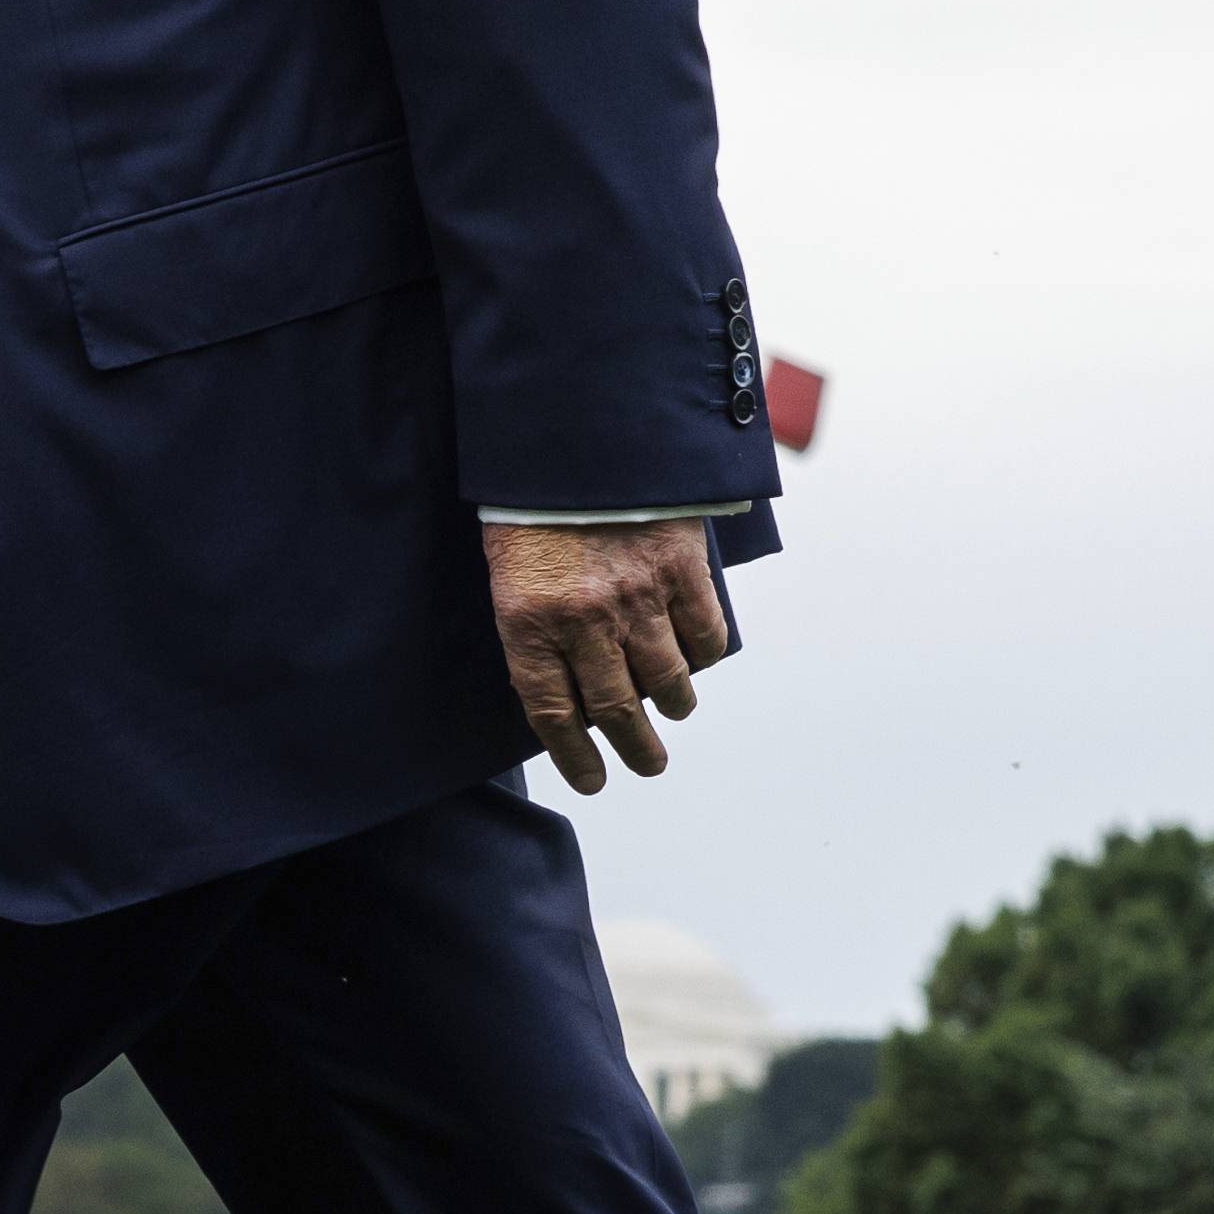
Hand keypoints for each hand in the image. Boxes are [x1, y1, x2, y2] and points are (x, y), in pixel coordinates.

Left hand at [491, 517, 725, 791]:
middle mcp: (584, 620)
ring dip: (674, 704)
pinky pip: (705, 633)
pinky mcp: (679, 567)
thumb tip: (568, 685)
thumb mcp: (508, 570)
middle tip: (649, 764)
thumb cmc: (530, 505)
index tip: (594, 781)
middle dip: (636, 749)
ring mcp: (636, 596)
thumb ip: (534, 628)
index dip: (576, 757)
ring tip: (675, 710)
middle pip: (616, 710)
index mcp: (529, 623)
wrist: (571, 433)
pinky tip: (697, 658)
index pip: (555, 714)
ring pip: (667, 679)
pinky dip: (704, 654)